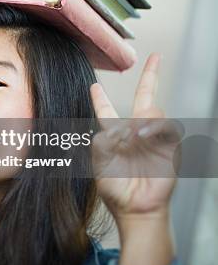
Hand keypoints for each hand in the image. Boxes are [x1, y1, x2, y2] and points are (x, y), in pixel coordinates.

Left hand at [90, 53, 180, 219]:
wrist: (133, 207)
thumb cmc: (114, 186)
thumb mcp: (98, 158)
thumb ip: (103, 136)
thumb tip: (123, 127)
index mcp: (113, 135)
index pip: (108, 111)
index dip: (101, 99)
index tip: (95, 86)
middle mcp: (135, 131)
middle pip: (145, 97)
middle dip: (151, 76)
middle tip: (155, 57)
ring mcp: (154, 137)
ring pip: (153, 109)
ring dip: (141, 120)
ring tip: (133, 138)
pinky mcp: (170, 145)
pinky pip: (166, 125)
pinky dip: (153, 127)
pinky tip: (143, 136)